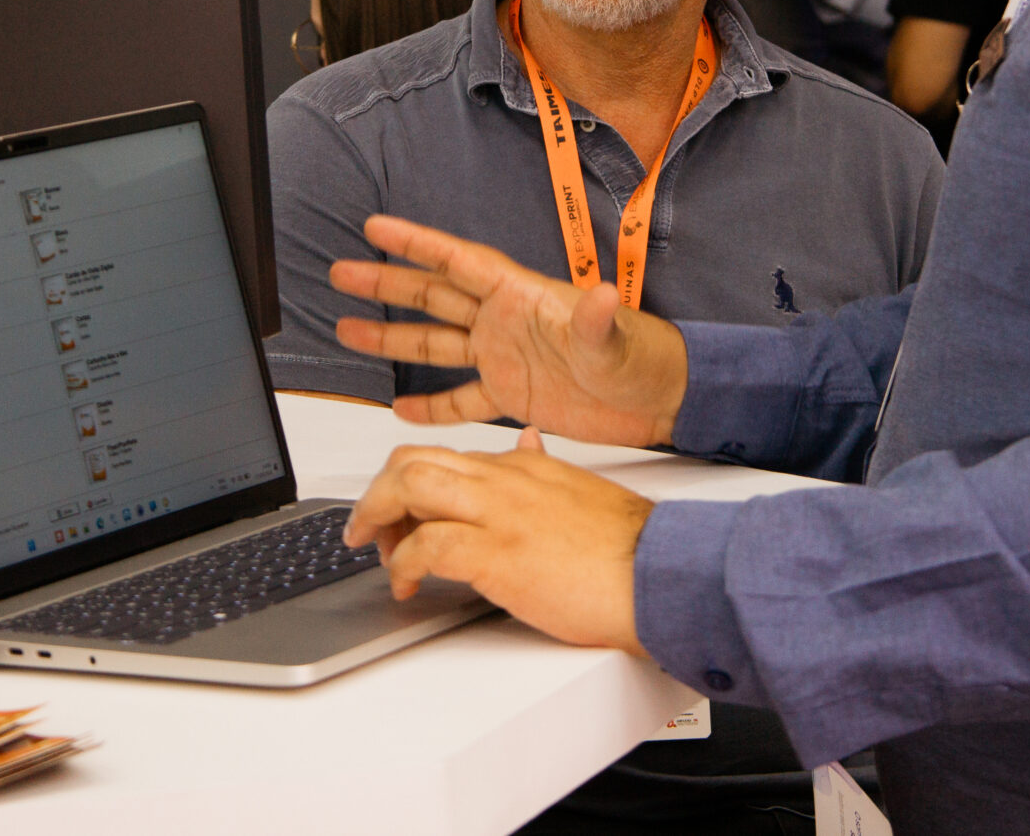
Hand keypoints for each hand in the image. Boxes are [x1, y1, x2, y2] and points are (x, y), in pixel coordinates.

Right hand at [331, 214, 688, 445]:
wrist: (661, 401)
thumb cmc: (645, 359)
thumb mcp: (616, 338)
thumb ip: (596, 320)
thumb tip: (599, 295)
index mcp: (522, 297)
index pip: (458, 263)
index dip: (417, 243)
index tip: (376, 227)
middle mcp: (505, 323)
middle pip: (434, 297)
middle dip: (387, 284)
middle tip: (343, 272)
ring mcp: (505, 358)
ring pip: (437, 344)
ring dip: (394, 338)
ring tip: (349, 329)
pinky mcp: (512, 395)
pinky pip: (460, 399)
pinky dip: (431, 405)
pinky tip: (402, 406)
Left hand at [346, 428, 650, 651]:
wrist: (658, 573)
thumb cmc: (624, 547)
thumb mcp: (578, 489)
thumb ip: (542, 467)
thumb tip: (526, 444)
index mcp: (521, 464)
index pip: (445, 456)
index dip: (410, 485)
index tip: (402, 514)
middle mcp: (503, 480)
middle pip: (412, 461)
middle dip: (378, 494)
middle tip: (371, 528)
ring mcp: (497, 513)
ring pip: (408, 487)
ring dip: (378, 520)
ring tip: (379, 553)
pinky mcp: (496, 554)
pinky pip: (426, 546)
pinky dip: (403, 566)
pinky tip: (406, 585)